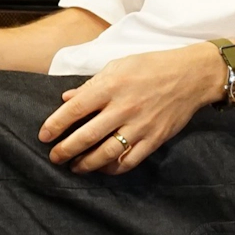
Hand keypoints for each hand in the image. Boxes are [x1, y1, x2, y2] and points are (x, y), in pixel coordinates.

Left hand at [39, 44, 227, 173]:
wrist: (191, 75)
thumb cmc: (152, 66)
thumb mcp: (118, 66)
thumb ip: (91, 85)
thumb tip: (66, 98)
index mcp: (111, 86)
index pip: (75, 109)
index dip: (55, 125)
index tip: (43, 136)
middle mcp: (124, 108)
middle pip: (86, 136)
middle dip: (65, 150)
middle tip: (54, 157)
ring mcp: (140, 125)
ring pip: (106, 153)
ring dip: (86, 164)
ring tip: (75, 167)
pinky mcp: (154, 139)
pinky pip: (129, 160)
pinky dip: (113, 168)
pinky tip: (103, 168)